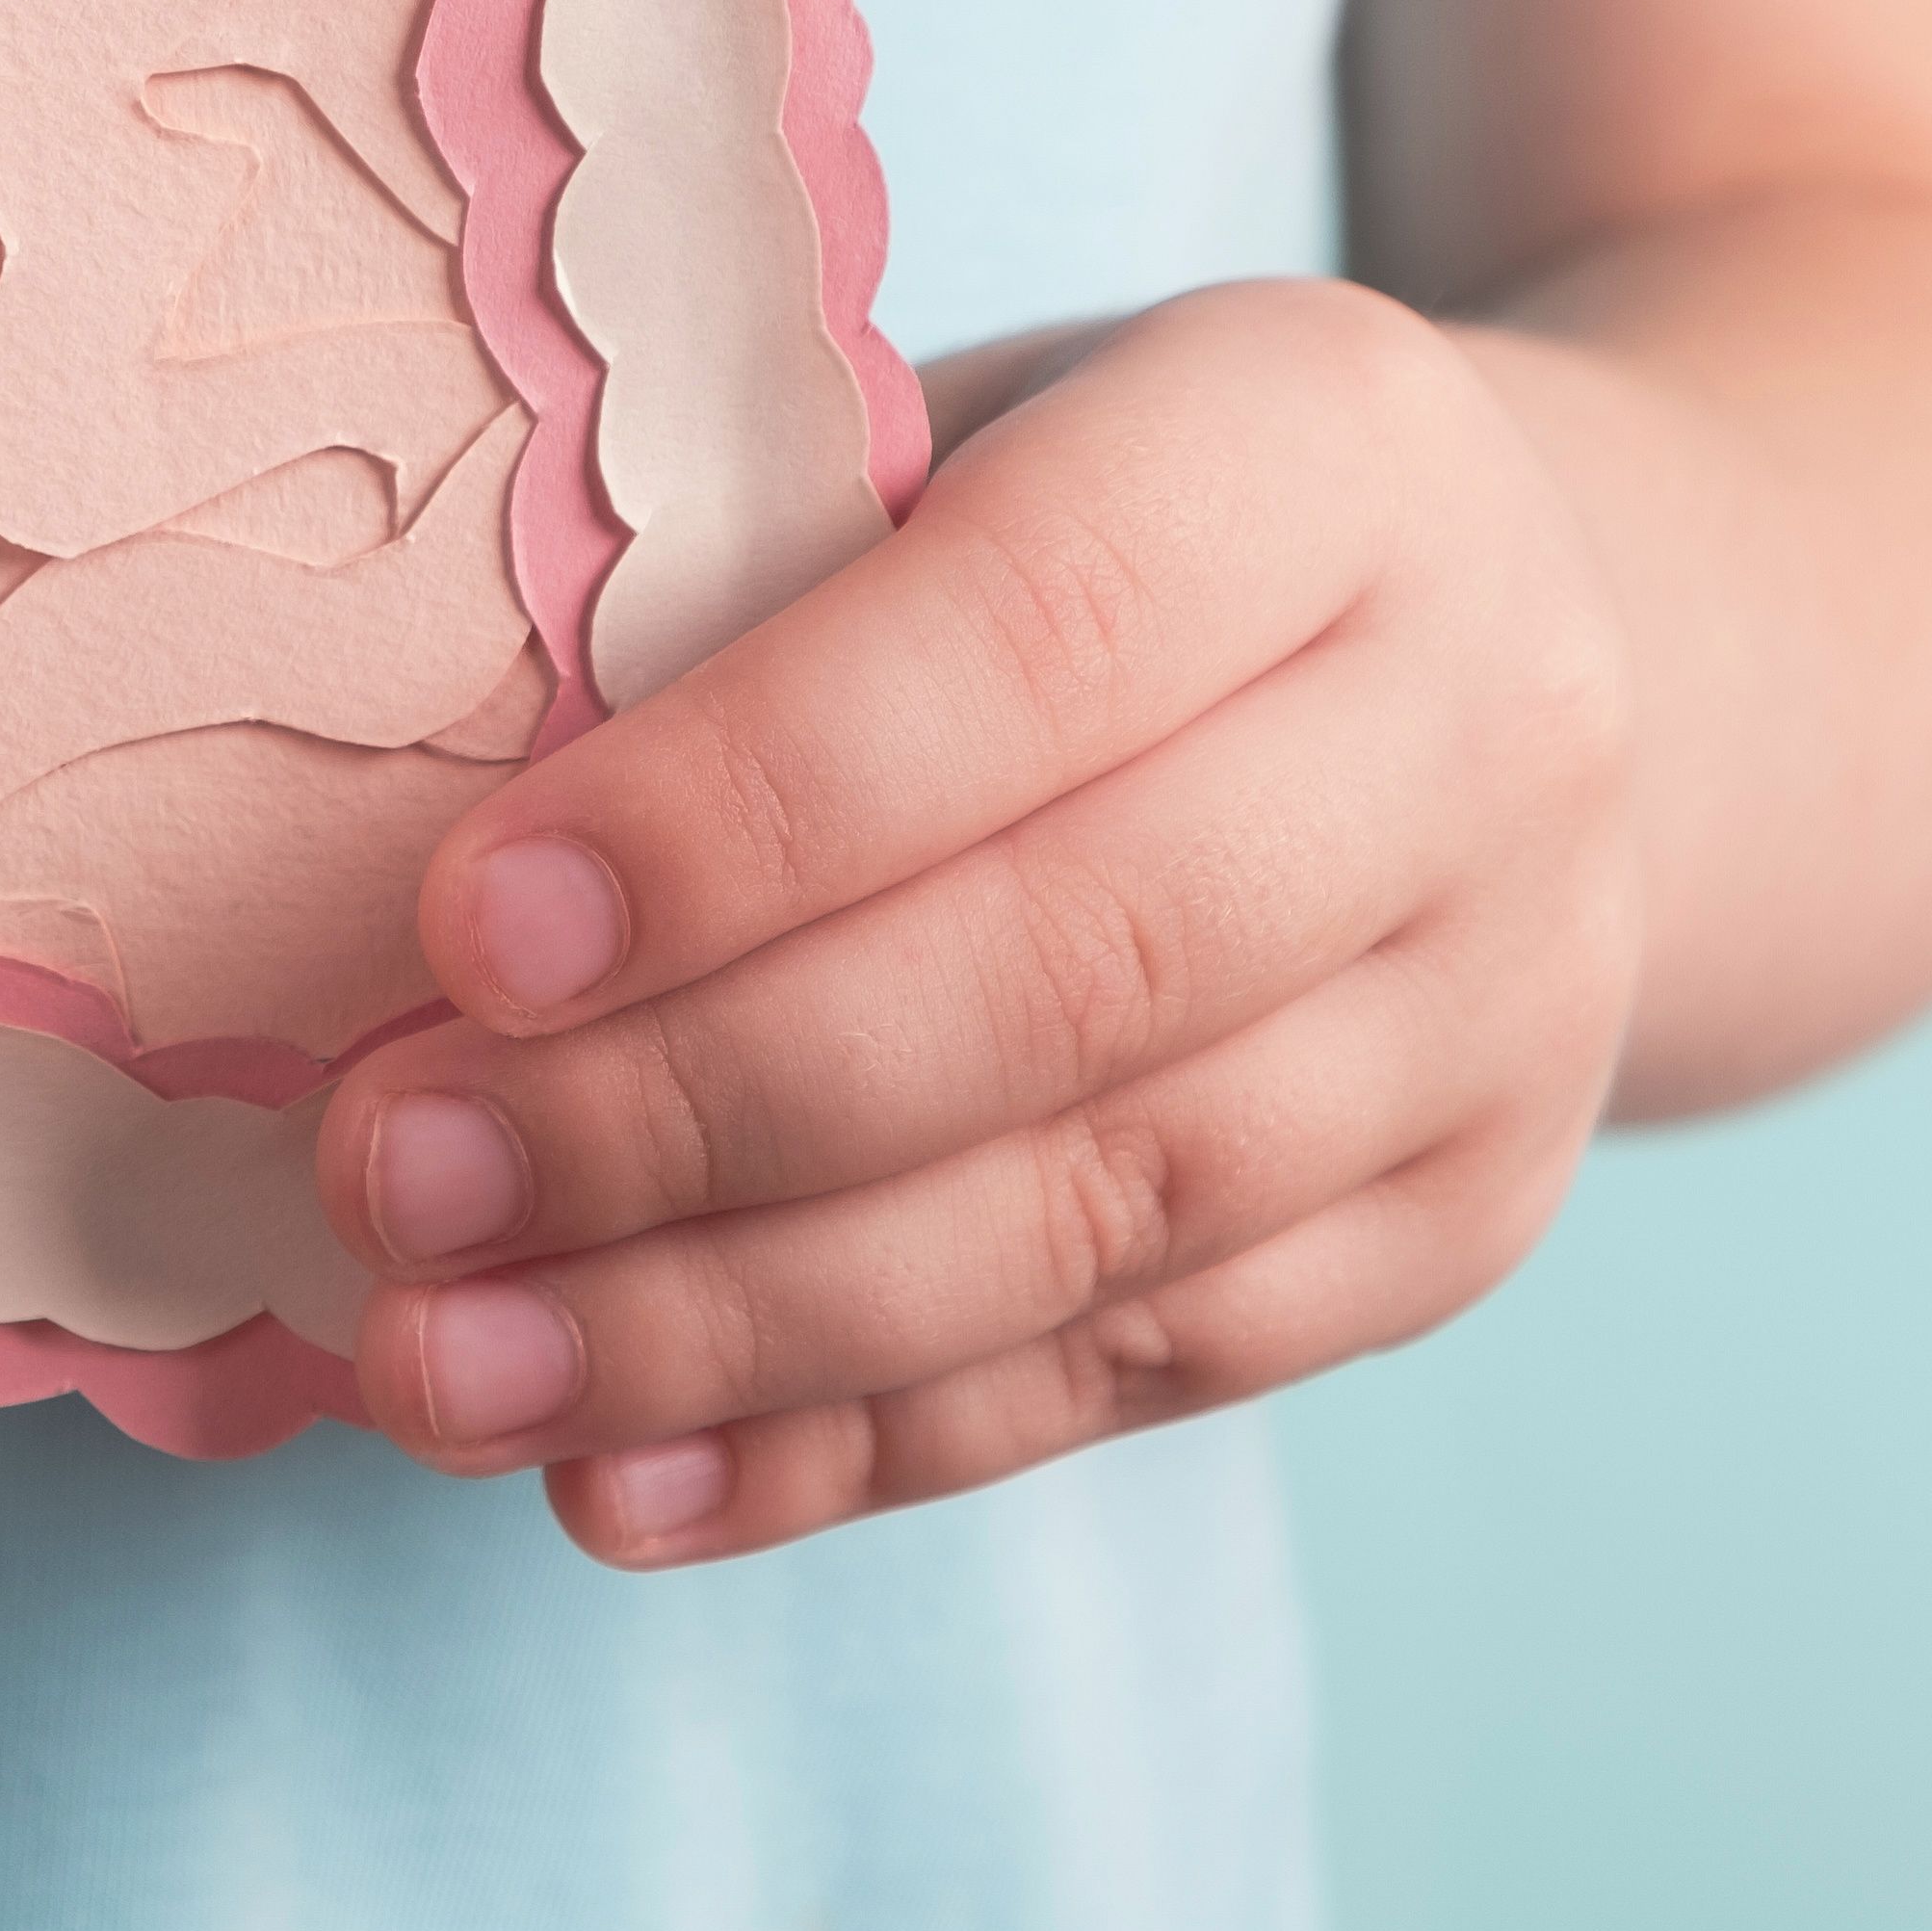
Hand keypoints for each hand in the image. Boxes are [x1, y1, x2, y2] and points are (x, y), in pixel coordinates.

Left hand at [316, 278, 1639, 1564]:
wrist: (1535, 650)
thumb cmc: (1091, 523)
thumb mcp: (952, 446)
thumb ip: (741, 592)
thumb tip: (396, 858)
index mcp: (1328, 447)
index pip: (1033, 637)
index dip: (742, 808)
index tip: (466, 934)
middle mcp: (1484, 726)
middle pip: (1067, 970)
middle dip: (685, 1104)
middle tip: (398, 1178)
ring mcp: (1510, 1005)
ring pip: (1098, 1215)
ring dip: (730, 1327)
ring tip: (446, 1368)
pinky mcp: (1464, 1227)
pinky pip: (1136, 1375)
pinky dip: (849, 1446)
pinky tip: (616, 1484)